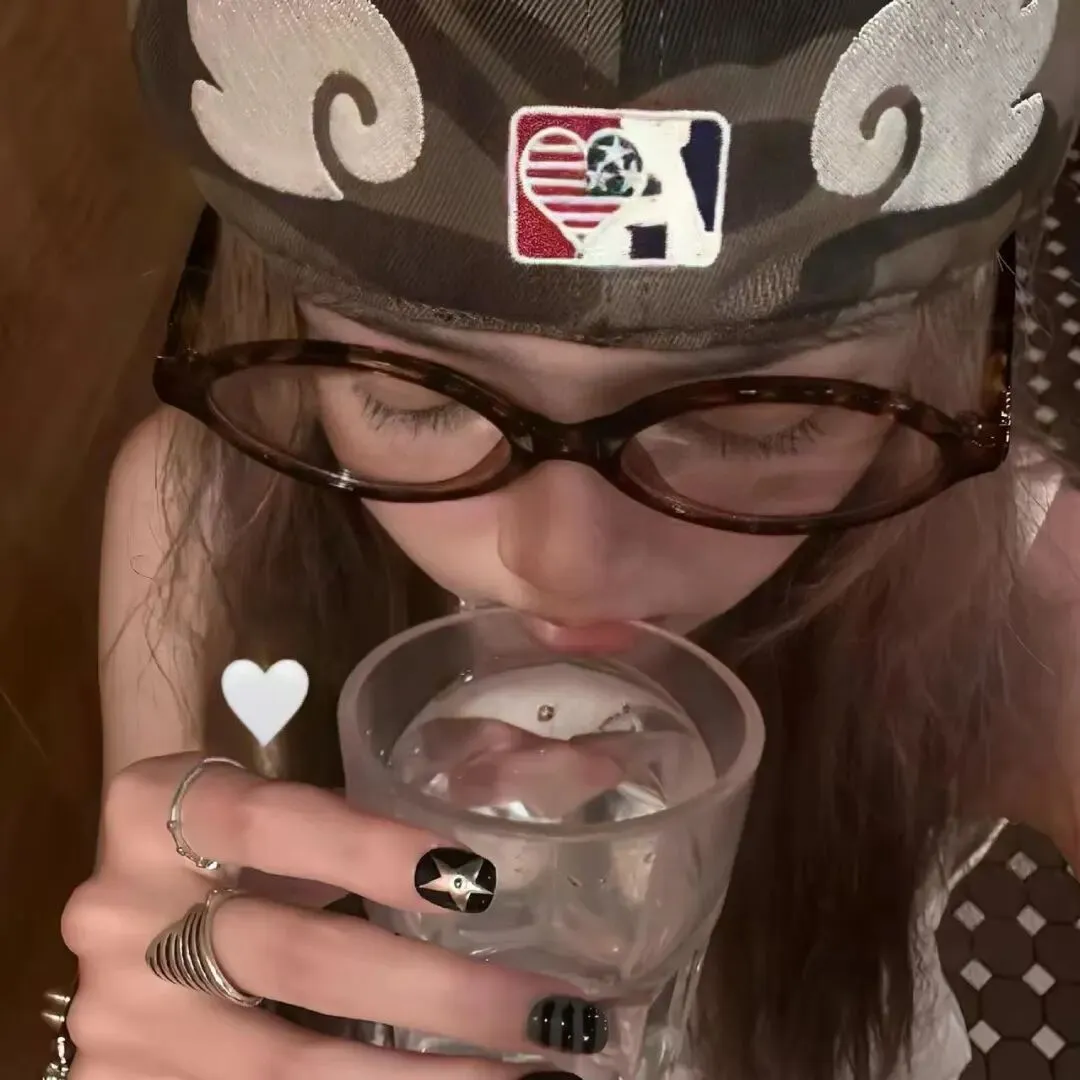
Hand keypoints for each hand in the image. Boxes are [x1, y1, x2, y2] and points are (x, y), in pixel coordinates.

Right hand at [62, 753, 605, 1078]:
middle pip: (296, 959)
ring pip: (284, 1069)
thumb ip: (364, 814)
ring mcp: (121, 1019)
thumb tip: (566, 786)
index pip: (271, 823)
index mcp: (153, 811)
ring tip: (527, 1078)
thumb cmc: (225, 841)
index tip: (476, 884)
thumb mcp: (272, 810)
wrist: (123, 914)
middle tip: (547, 1011)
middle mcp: (122, 915)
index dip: (369, 850)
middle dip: (435, 995)